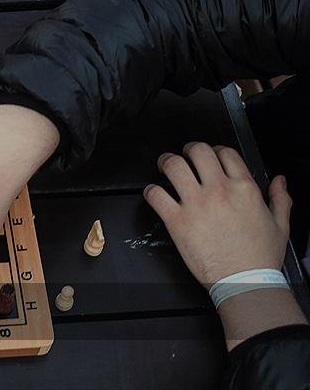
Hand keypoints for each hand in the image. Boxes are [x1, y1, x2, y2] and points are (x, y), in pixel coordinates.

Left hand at [143, 143, 290, 284]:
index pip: (225, 152)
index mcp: (244, 188)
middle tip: (184, 156)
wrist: (243, 281)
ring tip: (164, 167)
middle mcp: (219, 191)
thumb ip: (280, 199)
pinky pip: (156, 194)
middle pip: (197, 151)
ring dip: (166, 162)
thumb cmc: (259, 257)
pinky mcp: (176, 220)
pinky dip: (150, 190)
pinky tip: (154, 193)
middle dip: (188, 150)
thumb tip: (279, 181)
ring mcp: (196, 204)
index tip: (209, 156)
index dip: (215, 149)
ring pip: (173, 166)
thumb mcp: (280, 225)